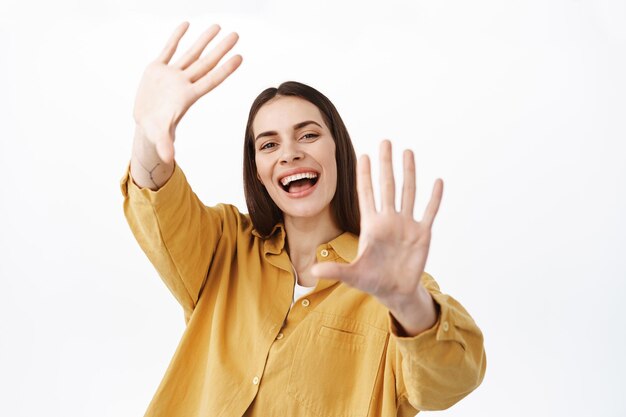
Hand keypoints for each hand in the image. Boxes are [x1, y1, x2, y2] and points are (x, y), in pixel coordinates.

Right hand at [133, 22, 241, 162]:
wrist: (145, 124)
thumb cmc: (156, 131)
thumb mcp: (160, 136)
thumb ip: (165, 144)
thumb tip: (169, 159)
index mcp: (187, 97)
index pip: (211, 80)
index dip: (225, 69)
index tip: (240, 57)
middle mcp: (183, 83)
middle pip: (206, 63)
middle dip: (220, 49)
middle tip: (236, 35)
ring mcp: (171, 75)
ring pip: (191, 53)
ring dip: (203, 40)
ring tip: (217, 26)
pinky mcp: (157, 69)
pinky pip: (168, 49)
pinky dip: (175, 37)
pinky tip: (186, 24)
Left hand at [311, 140, 442, 332]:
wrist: (395, 291)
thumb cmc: (372, 281)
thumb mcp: (352, 276)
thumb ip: (336, 270)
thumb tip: (312, 271)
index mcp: (371, 225)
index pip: (366, 194)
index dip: (365, 175)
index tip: (364, 155)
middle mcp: (389, 220)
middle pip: (387, 186)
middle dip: (386, 164)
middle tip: (386, 141)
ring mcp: (406, 225)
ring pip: (408, 192)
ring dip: (409, 172)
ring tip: (407, 151)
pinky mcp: (422, 234)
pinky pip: (429, 212)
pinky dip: (434, 198)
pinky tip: (437, 181)